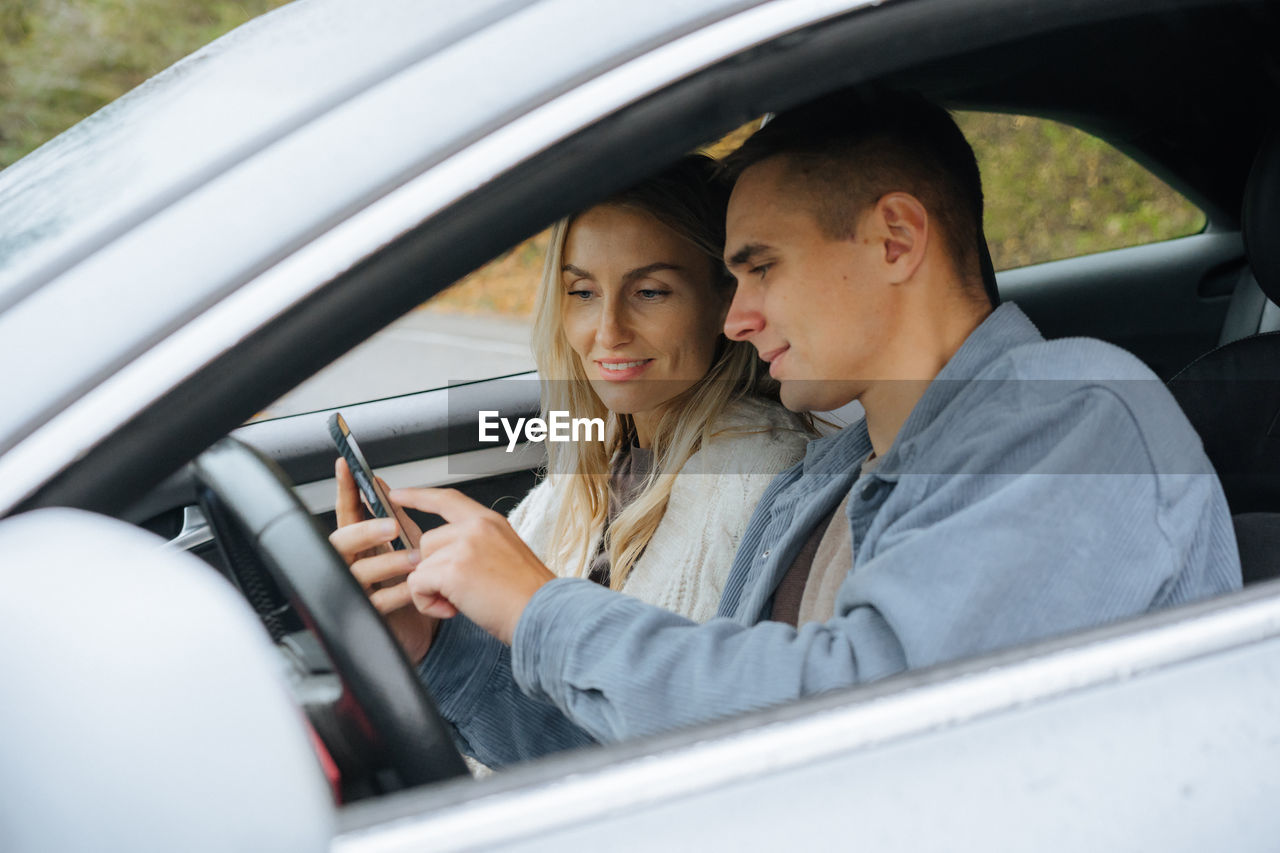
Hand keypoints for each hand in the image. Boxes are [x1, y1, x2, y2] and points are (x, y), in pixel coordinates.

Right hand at [328, 458, 437, 663]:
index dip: (345, 489)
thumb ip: (391, 516)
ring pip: (356, 572)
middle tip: (390, 525)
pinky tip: (415, 586)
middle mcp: (349, 565)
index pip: (346, 512)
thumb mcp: (402, 543)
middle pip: (338, 543)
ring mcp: (355, 591)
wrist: (421, 628)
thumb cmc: (407, 583)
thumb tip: (381, 484)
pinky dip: (398, 592)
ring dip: (387, 561)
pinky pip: (377, 602)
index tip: (346, 467)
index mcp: (358, 544)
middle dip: (363, 531)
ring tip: (414, 558)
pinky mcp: (367, 617)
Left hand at [391, 488, 555, 645]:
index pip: (447, 499)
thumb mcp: (505, 557)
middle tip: (462, 592)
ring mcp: (464, 546)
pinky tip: (452, 610)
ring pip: (420, 565)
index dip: (419, 496)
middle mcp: (476, 527)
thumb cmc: (529, 596)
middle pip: (427, 542)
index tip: (398, 495)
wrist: (544, 615)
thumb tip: (442, 561)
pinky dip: (428, 603)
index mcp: (490, 522)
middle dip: (435, 570)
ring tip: (462, 602)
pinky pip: (417, 584)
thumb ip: (473, 549)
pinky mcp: (453, 569)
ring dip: (433, 589)